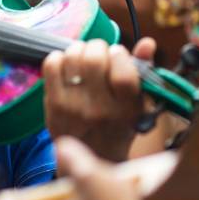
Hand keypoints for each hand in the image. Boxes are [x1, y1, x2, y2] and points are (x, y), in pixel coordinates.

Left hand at [42, 37, 155, 161]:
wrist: (89, 157)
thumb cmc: (118, 126)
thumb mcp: (139, 105)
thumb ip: (145, 72)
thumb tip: (147, 42)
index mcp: (126, 110)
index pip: (123, 74)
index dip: (120, 54)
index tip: (118, 54)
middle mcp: (99, 110)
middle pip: (94, 59)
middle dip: (98, 47)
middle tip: (99, 53)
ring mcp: (72, 107)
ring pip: (72, 57)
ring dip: (79, 49)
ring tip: (83, 58)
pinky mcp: (52, 104)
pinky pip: (51, 65)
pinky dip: (59, 58)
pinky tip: (67, 67)